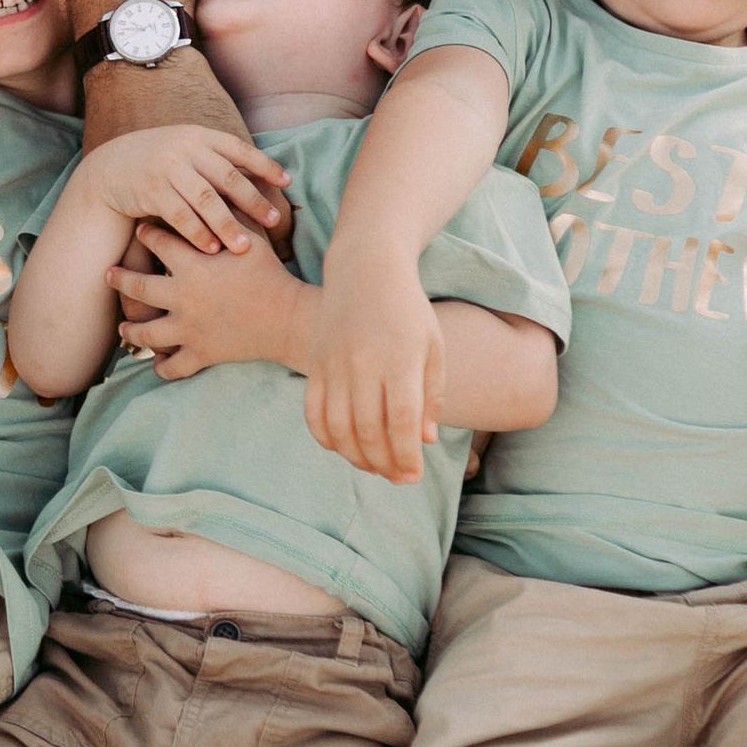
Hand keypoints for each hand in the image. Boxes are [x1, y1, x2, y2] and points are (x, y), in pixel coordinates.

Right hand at [72, 126, 289, 253]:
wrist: (110, 167)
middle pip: (227, 176)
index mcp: (200, 136)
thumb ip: (215, 160)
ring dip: (226, 224)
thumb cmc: (159, 163)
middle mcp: (186, 148)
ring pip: (205, 199)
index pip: (239, 149)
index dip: (264, 165)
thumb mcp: (186, 150)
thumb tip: (259, 179)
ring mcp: (167, 168)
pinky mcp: (151, 190)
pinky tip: (211, 250)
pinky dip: (197, 233)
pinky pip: (179, 214)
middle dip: (252, 200)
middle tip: (274, 221)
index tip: (287, 182)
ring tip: (244, 246)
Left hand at [109, 221, 301, 376]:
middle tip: (108, 273)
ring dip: (132, 328)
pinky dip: (163, 367)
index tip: (140, 230)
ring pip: (147, 333)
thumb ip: (231, 216)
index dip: (147, 234)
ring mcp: (189, 329)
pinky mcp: (201, 353)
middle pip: (138, 287)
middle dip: (120, 278)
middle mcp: (183, 297)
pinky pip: (174, 366)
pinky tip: (156, 363)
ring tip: (124, 325)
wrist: (288, 319)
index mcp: (193, 266)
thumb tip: (222, 189)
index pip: (158, 243)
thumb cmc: (271, 274)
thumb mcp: (251, 239)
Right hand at [298, 248, 445, 484]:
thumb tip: (423, 440)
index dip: (406, 454)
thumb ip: (431, 395)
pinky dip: (326, 438)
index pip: (400, 420)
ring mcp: (333, 363)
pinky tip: (344, 447)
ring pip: (337, 427)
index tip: (413, 474)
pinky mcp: (314, 363)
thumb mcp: (433, 347)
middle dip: (384, 463)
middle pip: (367, 429)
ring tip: (375, 466)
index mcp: (399, 358)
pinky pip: (313, 413)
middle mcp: (362, 362)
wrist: (365, 269)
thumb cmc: (408, 310)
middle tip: (397, 477)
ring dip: (356, 456)